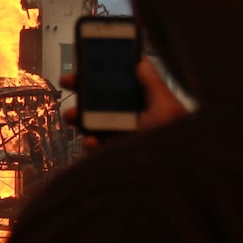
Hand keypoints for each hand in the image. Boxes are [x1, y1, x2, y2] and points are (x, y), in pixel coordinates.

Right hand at [61, 58, 187, 151]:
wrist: (169, 180)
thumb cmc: (174, 143)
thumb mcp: (167, 109)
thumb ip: (154, 85)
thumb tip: (141, 62)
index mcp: (145, 104)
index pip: (121, 83)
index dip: (105, 72)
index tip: (86, 61)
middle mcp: (130, 120)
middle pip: (101, 100)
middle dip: (82, 89)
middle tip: (68, 81)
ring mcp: (119, 140)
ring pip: (92, 123)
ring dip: (78, 117)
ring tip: (72, 115)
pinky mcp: (111, 158)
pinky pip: (93, 149)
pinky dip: (88, 144)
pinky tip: (92, 141)